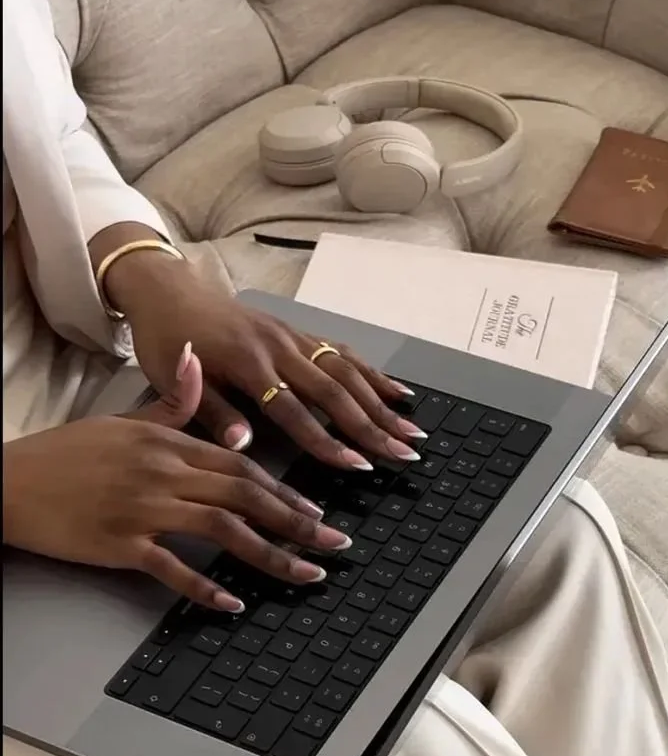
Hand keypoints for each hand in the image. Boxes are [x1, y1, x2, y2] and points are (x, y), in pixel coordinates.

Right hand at [2, 346, 353, 609]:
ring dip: (273, 555)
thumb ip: (172, 402)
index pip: (244, 467)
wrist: (10, 481)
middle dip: (298, 522)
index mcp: (168, 442)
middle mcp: (163, 472)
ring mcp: (143, 508)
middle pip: (246, 497)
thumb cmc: (66, 454)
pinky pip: (173, 568)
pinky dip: (206, 587)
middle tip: (335, 545)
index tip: (317, 512)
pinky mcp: (120, 544)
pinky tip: (234, 603)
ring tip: (307, 575)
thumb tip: (198, 364)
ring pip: (224, 531)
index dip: (286, 491)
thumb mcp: (123, 420)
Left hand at [106, 254, 425, 462]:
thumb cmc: (167, 340)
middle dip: (374, 426)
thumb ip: (212, 412)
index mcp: (247, 363)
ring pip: (348, 372)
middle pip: (335, 392)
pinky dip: (373, 374)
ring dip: (384, 404)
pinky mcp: (298, 331)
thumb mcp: (173, 381)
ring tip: (412, 432)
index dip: (327, 441)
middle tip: (403, 455)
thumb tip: (244, 445)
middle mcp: (278, 348)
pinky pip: (343, 353)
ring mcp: (292, 337)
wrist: (167, 290)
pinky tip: (398, 393)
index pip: (295, 411)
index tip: (357, 465)